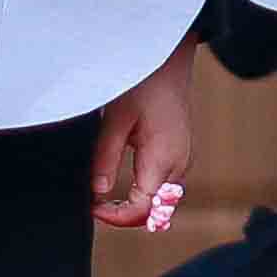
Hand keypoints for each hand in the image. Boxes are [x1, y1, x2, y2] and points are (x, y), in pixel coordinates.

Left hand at [90, 49, 198, 233]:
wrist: (169, 59)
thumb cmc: (145, 83)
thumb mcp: (116, 119)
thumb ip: (106, 158)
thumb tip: (97, 192)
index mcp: (164, 157)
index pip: (143, 208)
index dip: (116, 217)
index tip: (93, 209)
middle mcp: (179, 163)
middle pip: (155, 210)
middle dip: (125, 215)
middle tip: (95, 206)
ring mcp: (183, 159)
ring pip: (161, 201)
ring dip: (136, 205)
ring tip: (105, 199)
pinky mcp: (180, 153)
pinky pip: (165, 185)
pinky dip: (145, 192)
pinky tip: (124, 186)